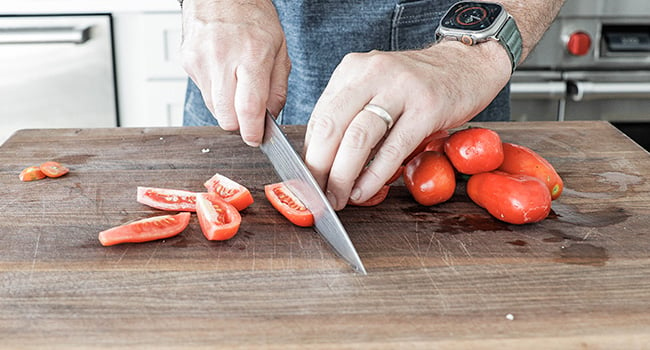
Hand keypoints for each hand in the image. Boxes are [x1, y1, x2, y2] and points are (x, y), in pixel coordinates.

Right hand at [180, 0, 290, 145]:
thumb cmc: (252, 17)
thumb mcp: (279, 49)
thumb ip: (277, 88)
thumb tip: (271, 118)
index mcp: (252, 54)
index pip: (249, 108)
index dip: (253, 131)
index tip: (256, 139)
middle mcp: (223, 58)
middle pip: (226, 117)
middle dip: (240, 124)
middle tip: (249, 116)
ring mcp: (200, 60)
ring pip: (213, 109)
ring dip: (227, 109)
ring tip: (237, 87)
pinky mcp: (187, 62)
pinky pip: (203, 92)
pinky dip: (216, 92)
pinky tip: (223, 74)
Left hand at [303, 40, 510, 209]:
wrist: (467, 64)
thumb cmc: (417, 85)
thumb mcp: (376, 89)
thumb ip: (351, 116)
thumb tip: (323, 162)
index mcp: (352, 70)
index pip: (319, 116)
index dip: (308, 154)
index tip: (306, 180)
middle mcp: (372, 74)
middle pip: (331, 126)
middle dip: (318, 167)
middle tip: (317, 194)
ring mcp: (400, 89)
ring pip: (358, 138)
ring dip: (342, 176)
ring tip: (339, 198)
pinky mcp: (427, 107)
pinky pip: (393, 148)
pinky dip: (374, 175)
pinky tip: (365, 191)